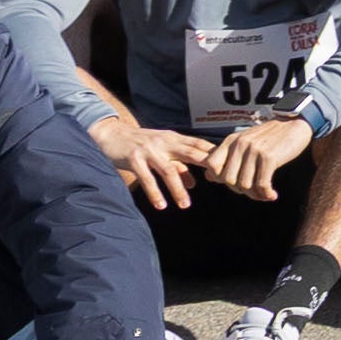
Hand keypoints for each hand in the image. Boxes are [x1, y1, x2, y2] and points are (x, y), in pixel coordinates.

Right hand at [96, 113, 212, 211]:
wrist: (110, 134)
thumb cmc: (139, 144)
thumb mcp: (161, 152)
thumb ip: (178, 166)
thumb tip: (195, 184)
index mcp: (173, 139)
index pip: (199, 145)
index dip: (215, 154)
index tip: (230, 167)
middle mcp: (164, 142)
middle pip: (190, 154)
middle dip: (207, 167)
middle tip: (222, 182)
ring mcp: (149, 150)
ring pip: (169, 170)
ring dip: (178, 189)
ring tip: (185, 205)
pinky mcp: (134, 159)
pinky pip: (146, 178)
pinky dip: (154, 192)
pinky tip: (161, 205)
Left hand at [204, 113, 309, 195]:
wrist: (294, 123)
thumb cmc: (270, 135)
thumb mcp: (244, 142)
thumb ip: (227, 157)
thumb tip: (209, 177)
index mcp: (231, 141)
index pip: (211, 165)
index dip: (219, 178)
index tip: (234, 182)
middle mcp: (240, 144)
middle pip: (228, 179)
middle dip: (239, 190)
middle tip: (252, 191)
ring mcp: (254, 151)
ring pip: (245, 184)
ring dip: (255, 194)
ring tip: (264, 194)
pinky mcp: (269, 157)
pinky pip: (262, 184)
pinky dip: (266, 194)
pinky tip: (272, 195)